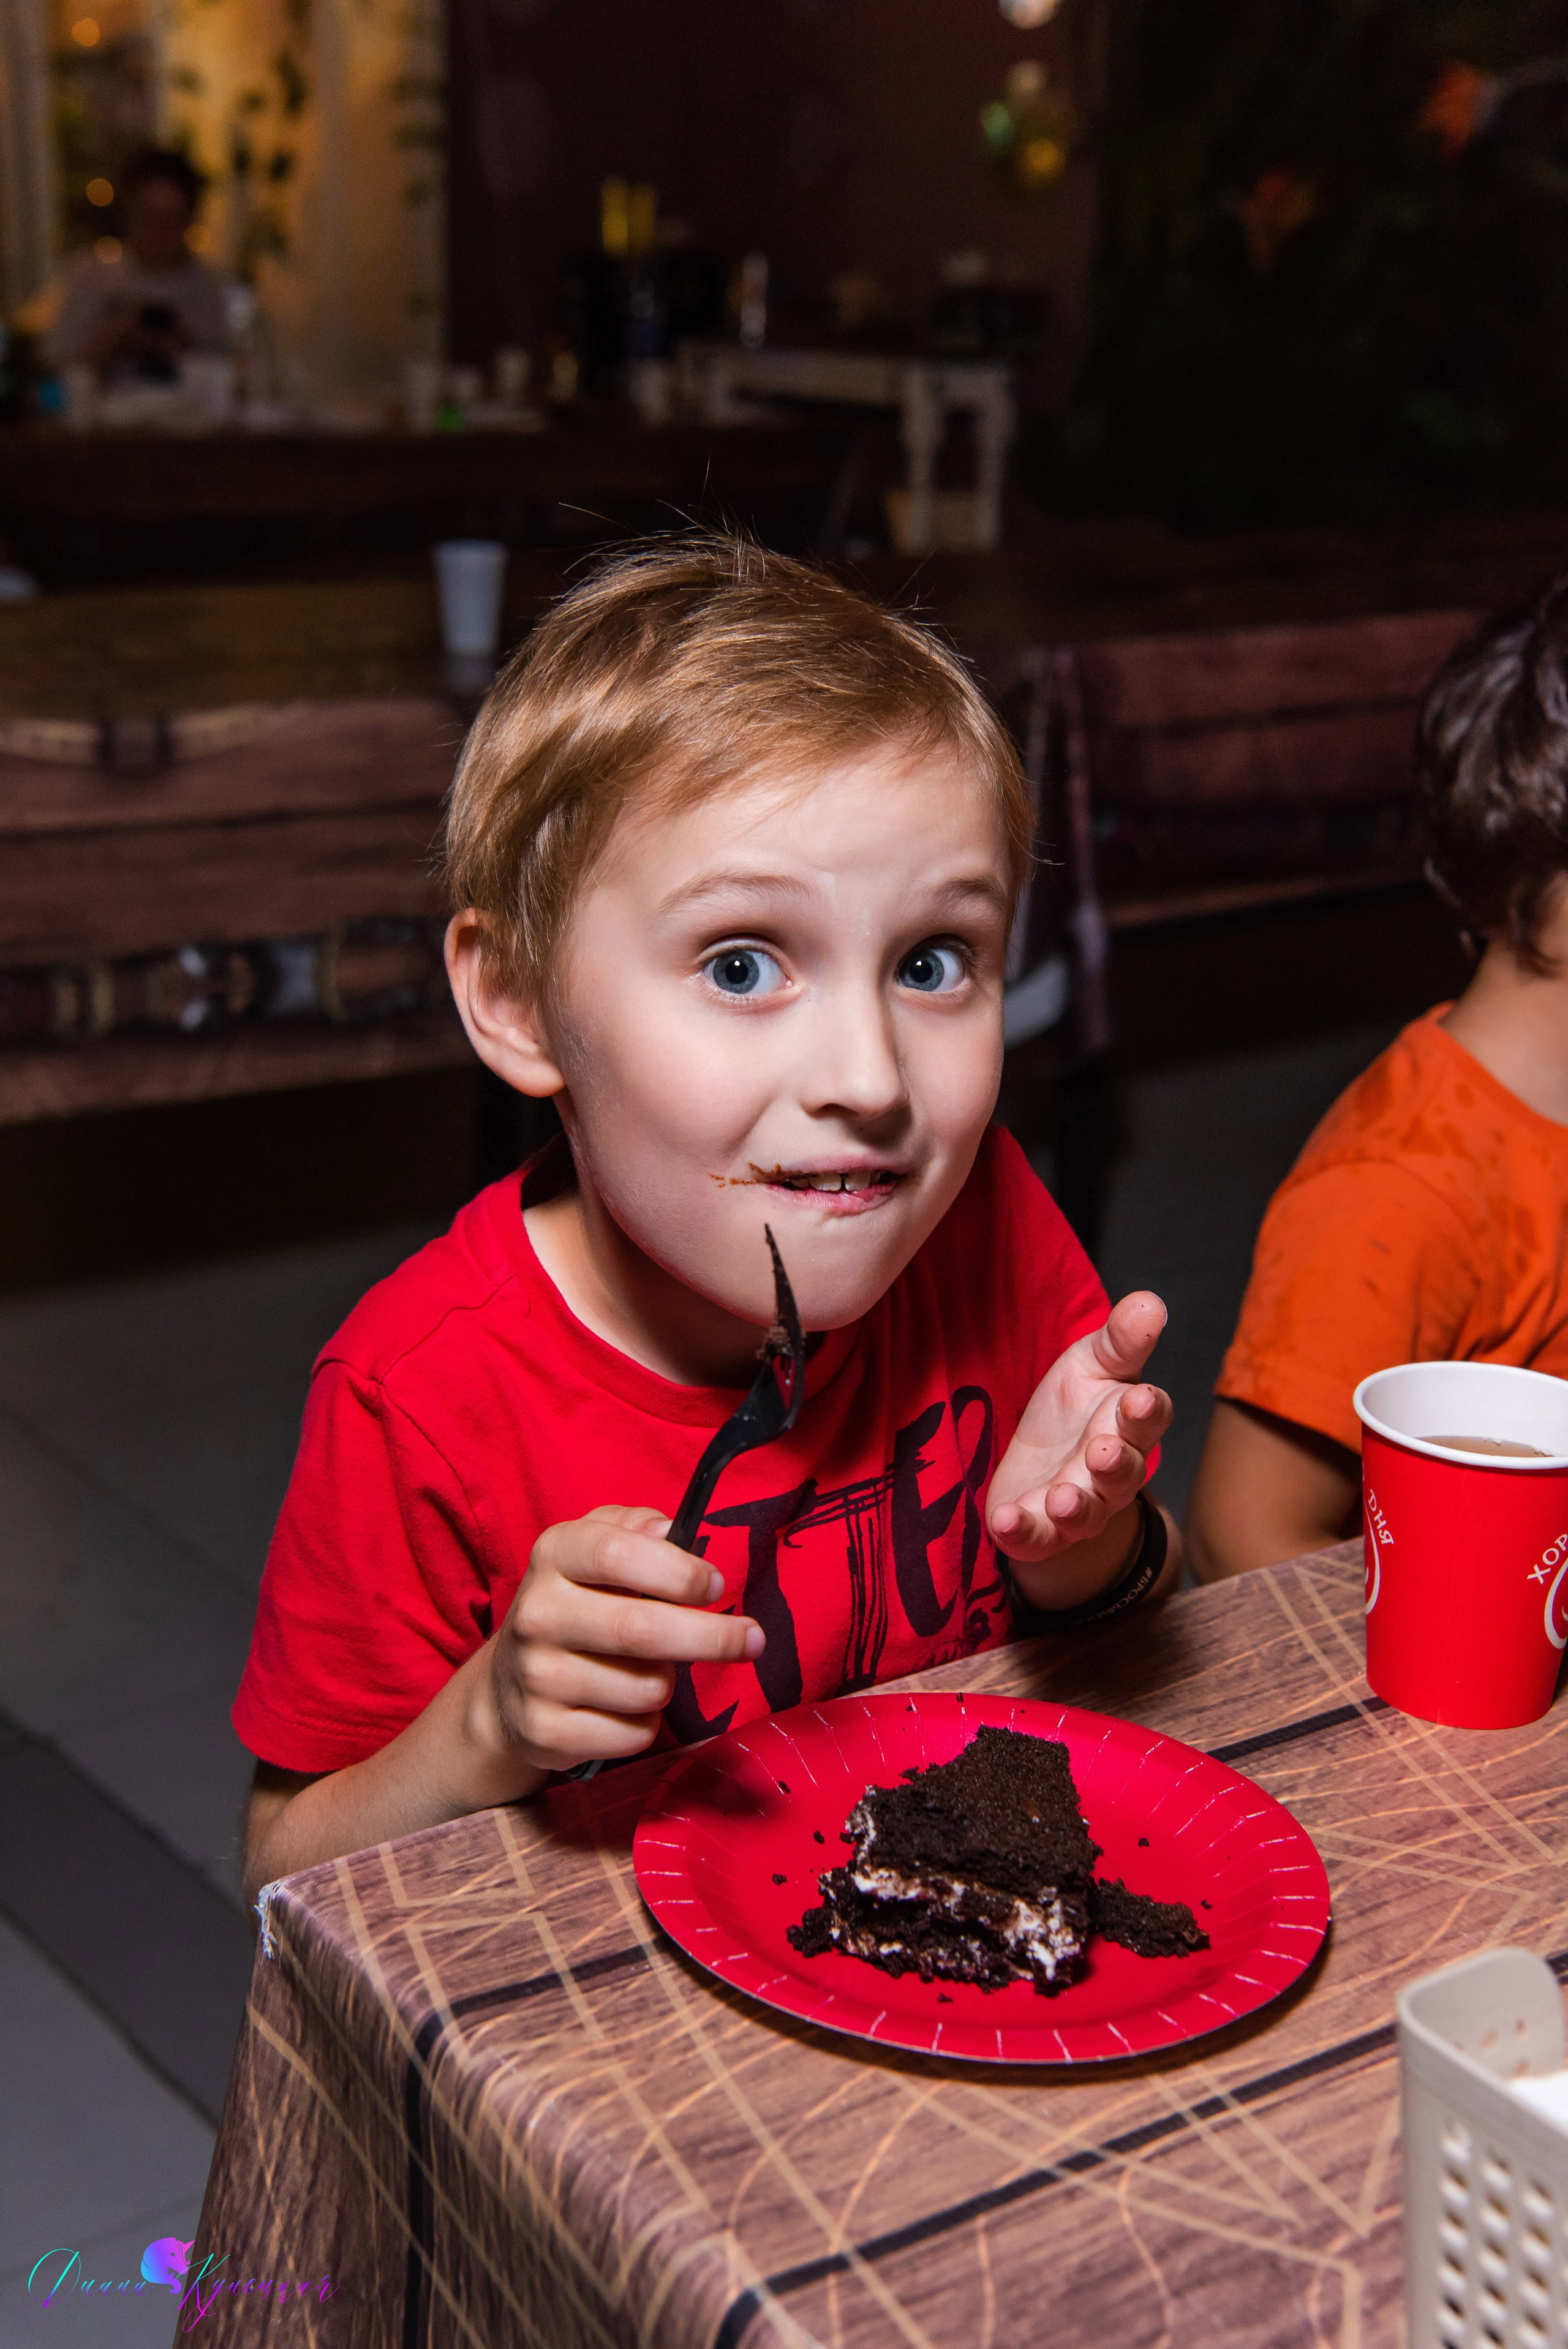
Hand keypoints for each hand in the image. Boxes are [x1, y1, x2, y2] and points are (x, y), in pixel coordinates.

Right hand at [489, 1504, 764, 1770]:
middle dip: (712, 1637)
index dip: (679, 1571)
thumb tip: (673, 1531)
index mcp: (554, 1555)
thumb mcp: (596, 1544)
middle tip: (751, 1640)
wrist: (507, 1684)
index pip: (618, 1553)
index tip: (716, 1586)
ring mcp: (537, 1677)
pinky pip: (633, 1734)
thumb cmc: (577, 1603)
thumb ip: (636, 1525)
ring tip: (651, 1669)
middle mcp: (537, 1614)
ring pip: (647, 1688)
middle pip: (641, 1630)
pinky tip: (626, 1708)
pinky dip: (647, 1725)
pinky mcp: (545, 1733)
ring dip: (669, 1682)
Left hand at [987, 1292, 1171, 1568]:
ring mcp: (1078, 1506)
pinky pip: (1035, 1538)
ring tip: (1062, 1497)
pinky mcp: (1039, 1531)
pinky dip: (1022, 1532)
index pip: (1148, 1418)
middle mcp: (1110, 1473)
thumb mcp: (1092, 1364)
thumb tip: (1150, 1301)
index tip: (1138, 1399)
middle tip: (1102, 1451)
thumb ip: (1121, 1340)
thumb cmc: (1076, 1410)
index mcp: (1127, 1425)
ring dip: (1076, 1507)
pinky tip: (1005, 1520)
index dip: (1146, 1411)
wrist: (1043, 1468)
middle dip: (1116, 1465)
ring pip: (1087, 1513)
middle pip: (1124, 1473)